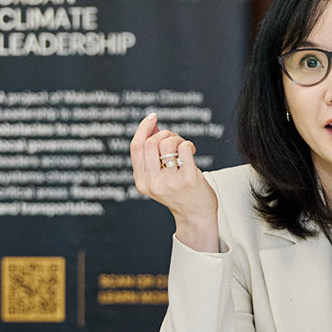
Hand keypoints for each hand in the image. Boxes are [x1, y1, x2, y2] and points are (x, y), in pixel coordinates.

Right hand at [131, 113, 219, 252]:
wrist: (195, 214)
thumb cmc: (177, 191)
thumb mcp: (157, 176)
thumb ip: (151, 154)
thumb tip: (152, 125)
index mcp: (141, 181)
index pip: (136, 147)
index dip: (143, 128)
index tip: (153, 117)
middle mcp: (153, 183)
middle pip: (151, 142)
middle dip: (165, 134)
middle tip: (175, 139)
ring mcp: (170, 182)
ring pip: (168, 144)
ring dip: (178, 139)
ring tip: (184, 148)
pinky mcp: (188, 180)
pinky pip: (184, 149)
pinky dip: (188, 145)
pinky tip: (191, 152)